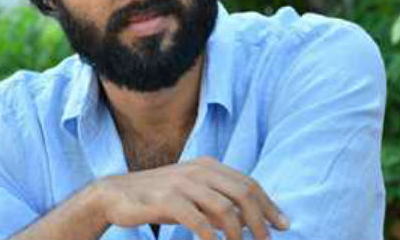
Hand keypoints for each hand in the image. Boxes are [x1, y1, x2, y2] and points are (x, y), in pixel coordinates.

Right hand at [96, 156, 288, 239]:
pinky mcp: (166, 200)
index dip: (269, 205)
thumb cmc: (158, 197)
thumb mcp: (191, 193)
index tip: (284, 225)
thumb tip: (250, 219)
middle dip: (261, 221)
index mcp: (206, 165)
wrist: (115, 194)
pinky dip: (212, 237)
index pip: (248, 183)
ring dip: (239, 233)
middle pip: (242, 194)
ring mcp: (181, 183)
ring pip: (224, 208)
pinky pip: (198, 221)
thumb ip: (217, 200)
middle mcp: (197, 170)